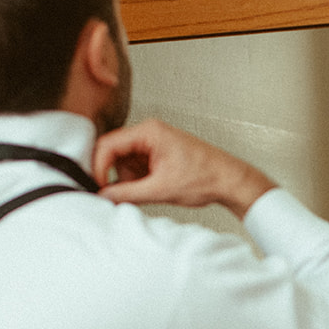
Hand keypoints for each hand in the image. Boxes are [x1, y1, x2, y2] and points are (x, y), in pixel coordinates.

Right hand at [93, 119, 274, 218]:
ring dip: (129, 181)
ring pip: (124, 164)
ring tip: (150, 192)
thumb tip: (104, 197)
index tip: (99, 187)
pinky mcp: (157, 156)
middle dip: (115, 176)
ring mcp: (153, 145)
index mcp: (149, 132)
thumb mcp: (161, 189)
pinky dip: (138, 182)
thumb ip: (128, 194)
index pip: (108, 145)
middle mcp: (149, 134)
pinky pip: (136, 169)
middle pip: (113, 154)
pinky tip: (152, 190)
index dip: (98, 167)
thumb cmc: (206, 177)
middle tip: (120, 195)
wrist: (230, 182)